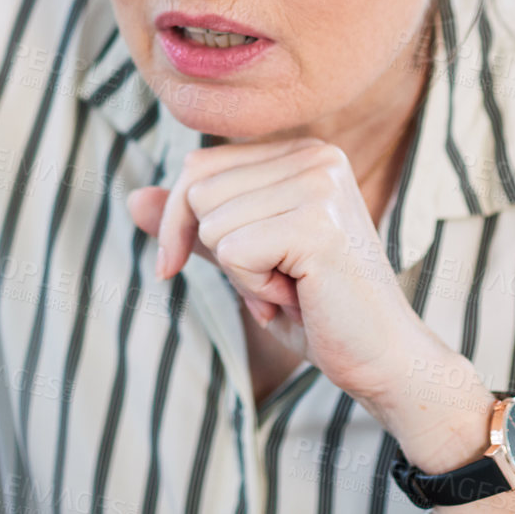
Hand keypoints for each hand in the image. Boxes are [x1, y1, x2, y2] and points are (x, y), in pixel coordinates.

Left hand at [124, 136, 423, 402]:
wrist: (383, 360)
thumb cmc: (316, 310)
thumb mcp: (243, 260)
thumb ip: (195, 226)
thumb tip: (131, 197)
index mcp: (301, 153)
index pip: (197, 166)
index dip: (180, 224)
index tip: (199, 266)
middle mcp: (315, 155)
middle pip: (197, 190)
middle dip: (218, 252)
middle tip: (276, 280)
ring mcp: (319, 185)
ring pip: (211, 223)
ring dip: (239, 273)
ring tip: (292, 286)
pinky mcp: (316, 224)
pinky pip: (231, 252)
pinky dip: (252, 288)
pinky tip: (298, 296)